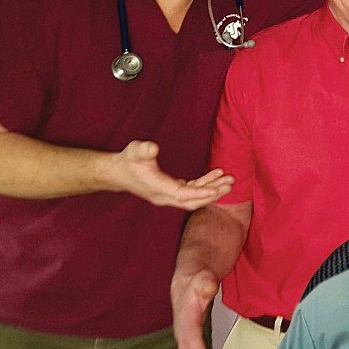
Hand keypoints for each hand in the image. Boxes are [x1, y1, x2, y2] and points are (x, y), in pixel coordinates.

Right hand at [104, 141, 232, 208]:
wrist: (118, 173)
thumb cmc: (128, 161)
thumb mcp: (134, 151)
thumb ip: (143, 149)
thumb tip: (153, 147)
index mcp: (157, 188)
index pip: (182, 194)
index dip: (200, 192)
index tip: (216, 190)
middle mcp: (164, 196)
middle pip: (192, 201)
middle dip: (212, 194)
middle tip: (230, 184)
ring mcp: (168, 196)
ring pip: (194, 198)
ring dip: (212, 190)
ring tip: (229, 180)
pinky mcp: (171, 192)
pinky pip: (192, 192)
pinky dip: (205, 185)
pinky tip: (216, 175)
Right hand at [171, 268, 224, 348]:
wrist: (192, 265)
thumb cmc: (198, 269)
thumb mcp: (203, 271)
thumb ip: (205, 281)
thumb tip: (208, 287)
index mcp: (185, 309)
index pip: (189, 334)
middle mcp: (183, 320)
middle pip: (186, 348)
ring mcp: (186, 325)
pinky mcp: (193, 328)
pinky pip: (195, 348)